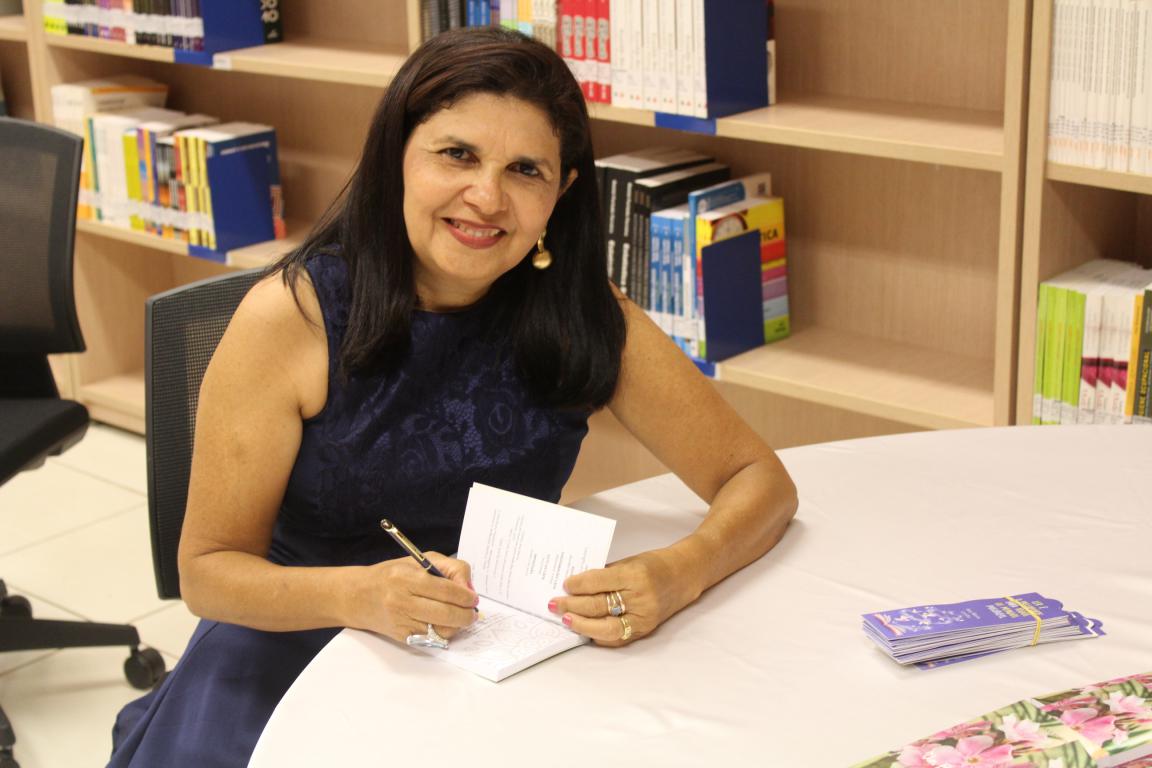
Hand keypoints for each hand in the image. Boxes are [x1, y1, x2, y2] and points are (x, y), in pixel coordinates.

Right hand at [346, 552, 478, 644]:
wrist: (358, 596)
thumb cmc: (391, 575)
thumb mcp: (419, 560)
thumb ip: (449, 569)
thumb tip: (469, 590)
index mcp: (406, 577)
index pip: (446, 589)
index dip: (465, 596)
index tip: (473, 598)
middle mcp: (402, 600)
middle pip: (446, 613)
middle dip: (466, 615)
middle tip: (473, 612)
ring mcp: (401, 621)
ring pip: (442, 630)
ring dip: (457, 626)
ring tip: (460, 617)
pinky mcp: (402, 636)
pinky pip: (432, 638)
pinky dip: (443, 632)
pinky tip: (444, 623)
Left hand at [548, 548, 700, 646]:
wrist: (685, 575)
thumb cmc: (655, 565)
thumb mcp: (629, 562)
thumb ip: (605, 575)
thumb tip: (576, 586)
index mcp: (635, 575)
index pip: (598, 582)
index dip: (578, 584)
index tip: (564, 584)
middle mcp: (640, 598)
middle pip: (598, 606)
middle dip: (572, 606)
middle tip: (555, 604)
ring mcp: (643, 617)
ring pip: (606, 628)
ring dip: (582, 625)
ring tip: (565, 620)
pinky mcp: (645, 630)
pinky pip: (617, 638)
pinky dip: (599, 636)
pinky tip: (585, 630)